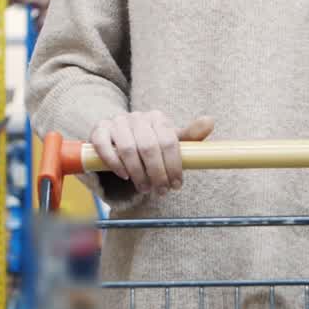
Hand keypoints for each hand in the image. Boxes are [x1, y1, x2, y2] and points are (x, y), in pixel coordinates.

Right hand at [90, 112, 214, 195]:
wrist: (119, 137)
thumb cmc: (150, 142)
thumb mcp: (170, 140)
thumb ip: (190, 136)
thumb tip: (210, 121)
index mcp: (157, 118)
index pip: (169, 142)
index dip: (174, 166)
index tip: (176, 185)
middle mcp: (137, 117)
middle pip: (149, 147)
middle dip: (157, 173)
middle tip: (161, 191)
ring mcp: (116, 122)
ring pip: (127, 149)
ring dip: (137, 173)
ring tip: (145, 188)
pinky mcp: (98, 130)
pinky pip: (104, 146)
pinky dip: (114, 163)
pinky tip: (124, 176)